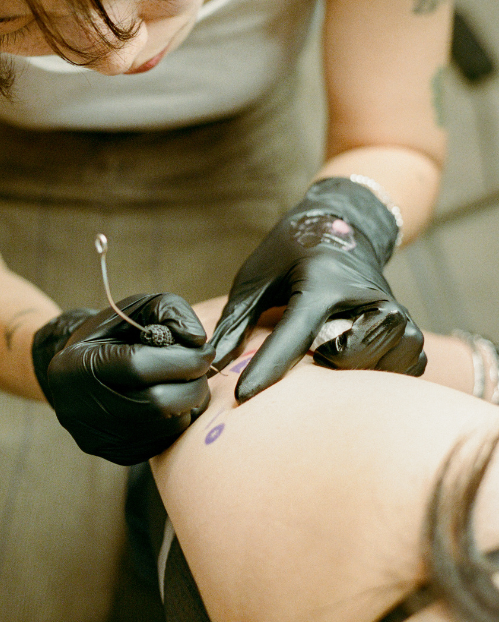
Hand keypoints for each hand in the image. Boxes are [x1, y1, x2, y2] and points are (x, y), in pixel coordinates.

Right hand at [32, 293, 214, 464]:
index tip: (202, 351)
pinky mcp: (117, 455)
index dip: (180, 359)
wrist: (77, 371)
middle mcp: (81, 409)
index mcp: (78, 367)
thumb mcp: (134, 308)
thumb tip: (198, 341)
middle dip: (191, 384)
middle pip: (156, 404)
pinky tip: (173, 399)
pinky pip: (165, 441)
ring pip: (167, 427)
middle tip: (199, 368)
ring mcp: (100, 438)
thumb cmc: (109, 335)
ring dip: (190, 402)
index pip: (138, 367)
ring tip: (185, 381)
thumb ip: (169, 310)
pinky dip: (180, 418)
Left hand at [210, 177, 425, 401]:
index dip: (266, 369)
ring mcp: (395, 312)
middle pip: (346, 356)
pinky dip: (382, 369)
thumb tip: (211, 364)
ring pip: (378, 364)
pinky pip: (405, 366)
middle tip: (311, 349)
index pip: (293, 336)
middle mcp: (364, 297)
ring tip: (334, 349)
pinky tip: (361, 357)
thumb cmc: (292, 252)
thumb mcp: (256, 277)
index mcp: (321, 282)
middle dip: (322, 364)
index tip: (243, 396)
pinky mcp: (410, 328)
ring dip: (353, 367)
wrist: (344, 225)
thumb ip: (235, 322)